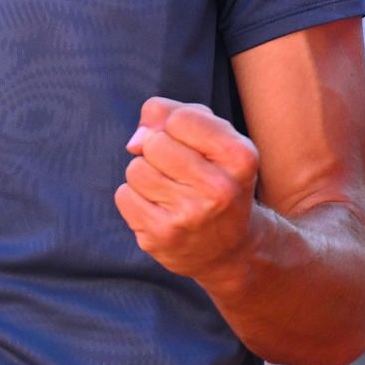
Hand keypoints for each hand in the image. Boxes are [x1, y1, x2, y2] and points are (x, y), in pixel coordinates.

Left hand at [115, 97, 260, 280]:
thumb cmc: (215, 179)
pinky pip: (124, 196)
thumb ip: (173, 115)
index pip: (180, 118)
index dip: (175, 125)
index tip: (190, 144)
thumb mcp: (214, 139)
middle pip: (154, 143)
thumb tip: (135, 141)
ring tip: (169, 191)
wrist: (229, 249)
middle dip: (158, 151)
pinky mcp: (162, 237)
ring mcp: (190, 216)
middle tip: (178, 171)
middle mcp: (219, 189)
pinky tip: (159, 209)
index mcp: (240, 157)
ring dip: (145, 174)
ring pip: (136, 169)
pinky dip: (134, 198)